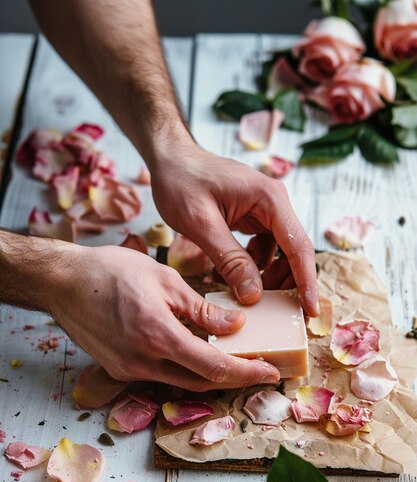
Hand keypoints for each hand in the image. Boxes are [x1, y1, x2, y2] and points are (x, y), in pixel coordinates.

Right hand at [52, 245, 279, 389]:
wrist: (62, 283)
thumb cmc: (110, 271)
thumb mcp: (164, 280)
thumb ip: (201, 309)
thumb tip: (234, 325)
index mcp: (157, 335)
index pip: (213, 367)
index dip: (246, 373)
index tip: (270, 372)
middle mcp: (142, 361)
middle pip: (201, 383)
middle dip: (235, 379)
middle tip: (259, 368)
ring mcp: (128, 369)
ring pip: (181, 382)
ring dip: (211, 375)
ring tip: (234, 360)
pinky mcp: (119, 369)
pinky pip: (160, 375)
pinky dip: (184, 368)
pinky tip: (196, 352)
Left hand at [150, 143, 317, 315]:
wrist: (169, 159)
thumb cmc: (181, 182)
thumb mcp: (201, 225)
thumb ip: (230, 260)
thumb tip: (254, 296)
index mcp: (269, 199)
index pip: (298, 247)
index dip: (306, 282)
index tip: (310, 311)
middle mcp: (274, 203)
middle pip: (294, 252)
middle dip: (287, 284)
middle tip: (276, 313)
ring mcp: (265, 210)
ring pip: (279, 254)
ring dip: (267, 277)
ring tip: (247, 296)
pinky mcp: (254, 218)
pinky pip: (263, 249)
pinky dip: (253, 267)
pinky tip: (232, 276)